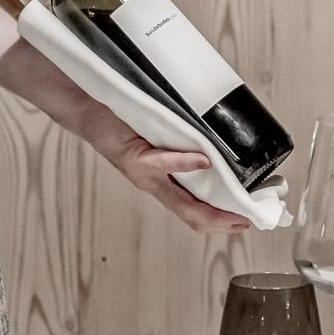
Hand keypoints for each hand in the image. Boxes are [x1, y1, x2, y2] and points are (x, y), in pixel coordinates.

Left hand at [58, 93, 250, 234]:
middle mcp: (154, 184)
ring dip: (210, 208)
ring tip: (235, 208)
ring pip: (180, 201)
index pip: (195, 210)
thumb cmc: (125, 121)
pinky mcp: (133, 158)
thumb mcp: (159, 137)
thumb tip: (215, 139)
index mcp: (163, 181)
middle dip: (222, 223)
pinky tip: (205, 161)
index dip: (220, 221)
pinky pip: (163, 163)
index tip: (245, 220)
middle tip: (247, 222)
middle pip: (192, 215)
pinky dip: (186, 162)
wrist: (86, 111)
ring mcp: (144, 175)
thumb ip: (183, 143)